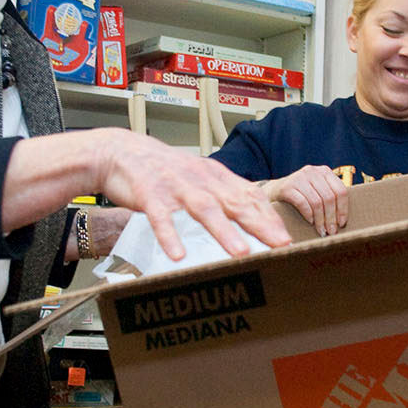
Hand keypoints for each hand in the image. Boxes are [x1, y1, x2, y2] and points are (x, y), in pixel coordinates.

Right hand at [90, 129, 289, 259]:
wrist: (122, 152)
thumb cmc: (163, 170)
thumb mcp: (198, 176)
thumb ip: (221, 193)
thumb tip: (249, 215)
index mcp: (215, 175)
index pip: (250, 194)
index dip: (269, 216)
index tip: (286, 237)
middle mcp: (200, 179)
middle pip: (235, 202)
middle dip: (260, 225)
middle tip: (280, 245)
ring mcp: (176, 187)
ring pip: (205, 209)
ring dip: (224, 232)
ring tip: (240, 253)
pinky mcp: (150, 195)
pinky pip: (161, 218)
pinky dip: (170, 236)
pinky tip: (178, 255)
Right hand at [263, 165, 349, 235]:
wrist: (274, 191)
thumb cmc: (301, 194)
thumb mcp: (317, 190)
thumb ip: (330, 197)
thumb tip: (343, 221)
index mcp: (324, 171)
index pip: (340, 191)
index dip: (343, 209)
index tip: (342, 223)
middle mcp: (312, 171)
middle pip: (329, 198)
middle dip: (331, 218)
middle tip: (331, 231)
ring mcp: (299, 177)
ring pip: (317, 202)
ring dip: (320, 220)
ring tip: (321, 230)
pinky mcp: (287, 186)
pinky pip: (302, 203)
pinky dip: (308, 214)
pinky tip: (310, 222)